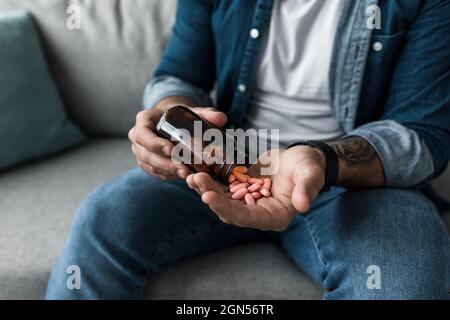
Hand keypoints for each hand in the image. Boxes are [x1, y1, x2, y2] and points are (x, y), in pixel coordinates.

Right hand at [128, 97, 227, 179]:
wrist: (171, 123)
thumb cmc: (180, 115)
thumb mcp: (191, 111)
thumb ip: (206, 113)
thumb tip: (221, 119)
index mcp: (144, 121)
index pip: (143, 134)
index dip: (155, 143)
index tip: (171, 149)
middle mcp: (138, 138)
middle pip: (146, 154)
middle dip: (165, 163)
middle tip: (183, 168)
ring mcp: (141, 153)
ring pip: (151, 166)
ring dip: (169, 172)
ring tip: (187, 175)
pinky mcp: (148, 165)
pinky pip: (156, 173)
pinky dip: (170, 175)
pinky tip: (185, 177)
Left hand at [186, 146, 325, 230]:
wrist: (302, 159)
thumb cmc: (309, 168)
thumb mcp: (310, 175)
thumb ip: (306, 190)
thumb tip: (303, 205)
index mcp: (274, 216)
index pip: (246, 217)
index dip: (226, 208)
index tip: (208, 197)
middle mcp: (257, 213)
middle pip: (228, 209)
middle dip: (210, 196)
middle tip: (194, 179)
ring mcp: (247, 201)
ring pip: (221, 198)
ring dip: (205, 188)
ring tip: (190, 174)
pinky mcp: (241, 188)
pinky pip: (222, 186)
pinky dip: (209, 179)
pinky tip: (195, 169)